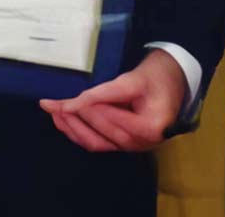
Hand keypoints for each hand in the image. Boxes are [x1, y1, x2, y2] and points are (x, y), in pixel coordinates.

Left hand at [38, 49, 187, 151]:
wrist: (172, 80)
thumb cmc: (156, 76)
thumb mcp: (132, 79)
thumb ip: (105, 93)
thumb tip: (75, 103)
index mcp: (150, 128)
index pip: (112, 120)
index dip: (87, 110)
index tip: (64, 103)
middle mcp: (141, 144)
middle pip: (102, 134)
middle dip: (76, 119)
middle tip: (53, 105)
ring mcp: (132, 146)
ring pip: (96, 143)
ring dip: (71, 129)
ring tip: (52, 113)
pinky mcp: (123, 144)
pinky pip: (98, 142)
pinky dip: (79, 133)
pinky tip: (63, 121)